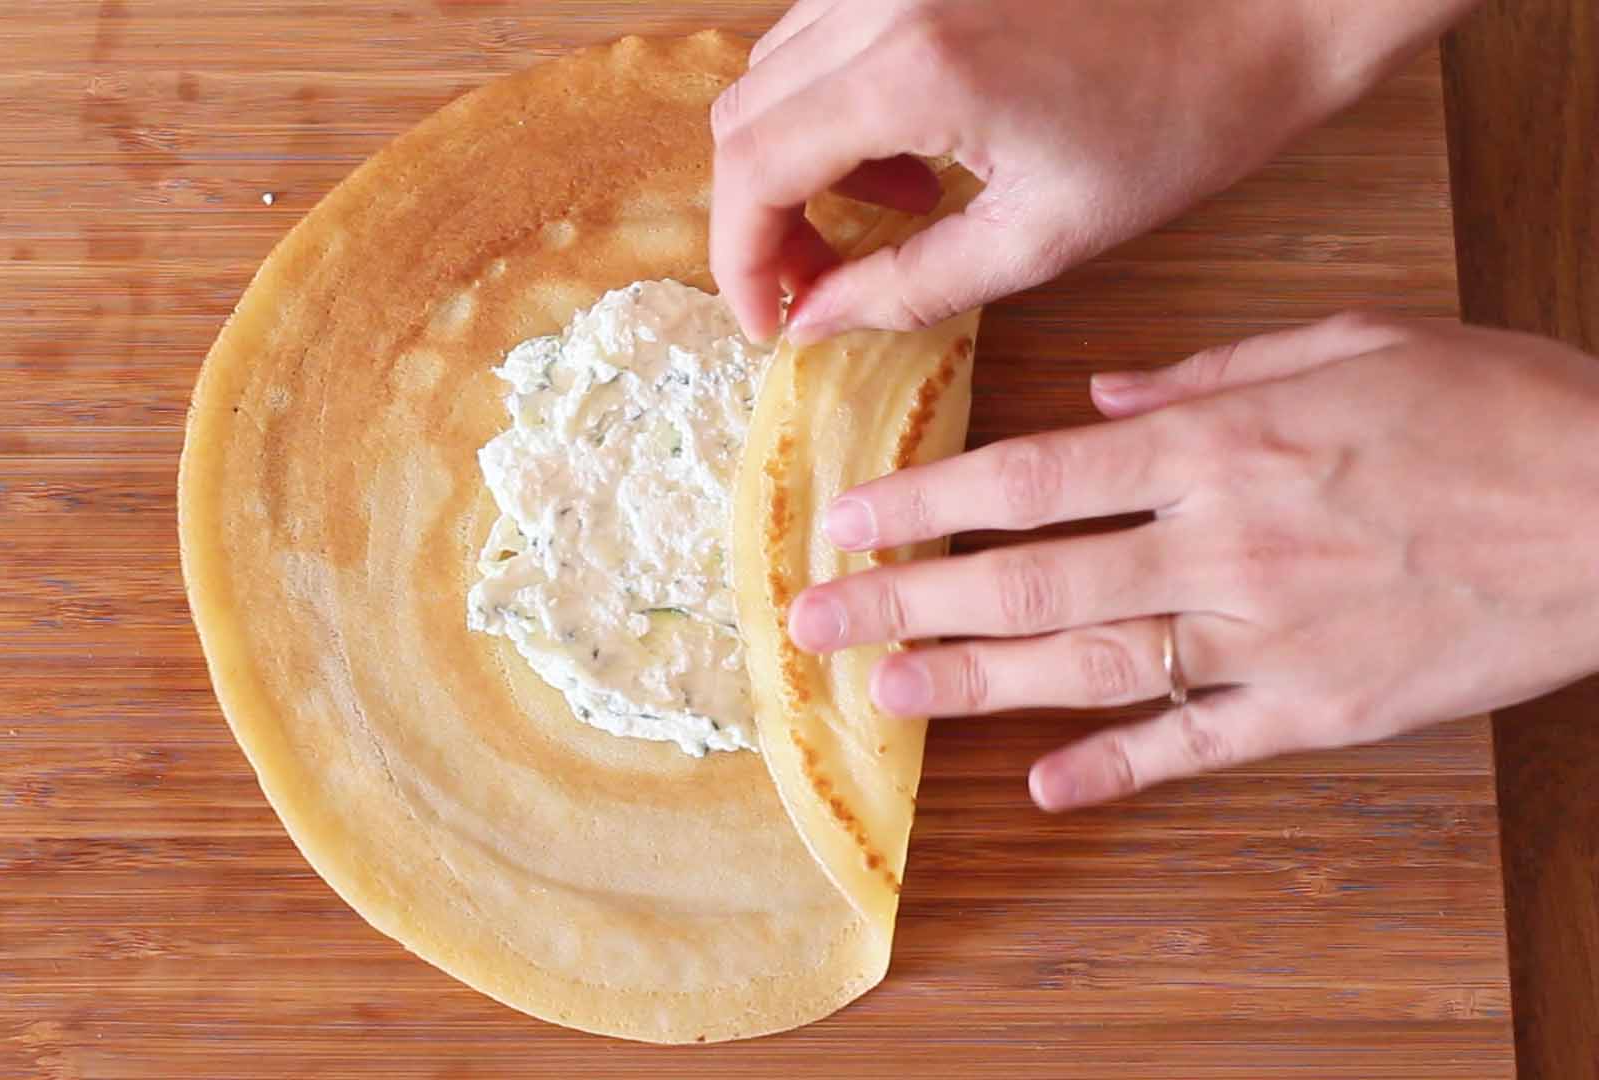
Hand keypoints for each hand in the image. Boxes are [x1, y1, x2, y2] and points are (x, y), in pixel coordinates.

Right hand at [710, 0, 1477, 342]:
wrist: (1263, 7)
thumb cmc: (1178, 122)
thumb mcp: (1042, 239)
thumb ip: (908, 288)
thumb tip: (816, 322)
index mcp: (912, 71)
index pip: (755, 170)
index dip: (743, 259)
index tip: (773, 319)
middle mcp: (885, 0)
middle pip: (744, 118)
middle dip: (762, 216)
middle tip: (818, 281)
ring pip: (774, 72)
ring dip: (796, 158)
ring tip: (889, 210)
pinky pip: (821, 32)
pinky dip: (831, 103)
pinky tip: (909, 143)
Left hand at [784, 314, 1598, 809]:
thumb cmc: (1496, 408)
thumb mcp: (1350, 344)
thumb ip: (1207, 375)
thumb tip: (1094, 404)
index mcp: (1221, 446)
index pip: (1032, 480)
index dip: (928, 504)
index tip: (851, 520)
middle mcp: (1224, 542)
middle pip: (1031, 580)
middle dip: (910, 600)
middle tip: (815, 622)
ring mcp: (1269, 633)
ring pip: (1092, 665)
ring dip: (978, 684)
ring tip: (887, 696)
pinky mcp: (1321, 707)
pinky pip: (1199, 745)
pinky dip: (1121, 767)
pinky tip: (1047, 788)